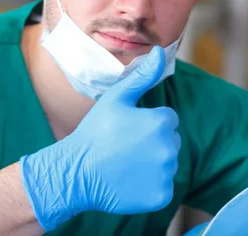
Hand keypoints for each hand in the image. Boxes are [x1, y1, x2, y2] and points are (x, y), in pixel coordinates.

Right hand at [20, 46, 180, 230]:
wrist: (76, 173)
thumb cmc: (95, 132)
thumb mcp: (117, 99)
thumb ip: (143, 76)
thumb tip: (160, 51)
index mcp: (161, 122)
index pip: (167, 120)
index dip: (148, 123)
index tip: (128, 130)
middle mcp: (169, 147)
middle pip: (171, 141)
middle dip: (154, 143)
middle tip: (126, 147)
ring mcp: (166, 173)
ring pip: (168, 164)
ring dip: (153, 164)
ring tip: (127, 164)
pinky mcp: (161, 195)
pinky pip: (164, 187)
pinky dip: (151, 186)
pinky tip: (130, 181)